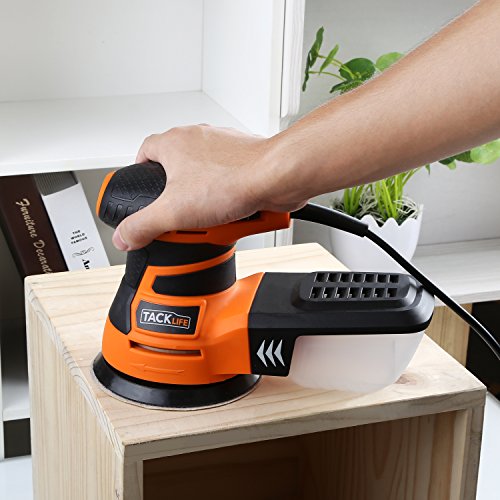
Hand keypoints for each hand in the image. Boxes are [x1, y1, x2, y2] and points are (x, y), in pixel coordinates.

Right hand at [112, 125, 305, 250]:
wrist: (277, 177)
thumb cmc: (233, 180)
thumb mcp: (174, 212)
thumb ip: (143, 225)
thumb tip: (124, 237)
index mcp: (175, 142)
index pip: (145, 151)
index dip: (141, 172)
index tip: (143, 190)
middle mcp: (199, 139)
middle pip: (178, 171)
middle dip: (179, 199)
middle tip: (181, 219)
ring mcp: (224, 149)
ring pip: (205, 180)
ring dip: (206, 203)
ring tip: (211, 222)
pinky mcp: (244, 161)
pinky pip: (228, 184)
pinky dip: (228, 202)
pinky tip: (232, 217)